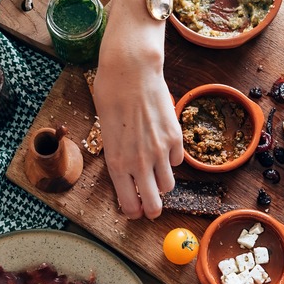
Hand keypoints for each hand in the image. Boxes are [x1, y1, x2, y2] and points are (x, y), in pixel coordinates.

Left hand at [93, 2, 183, 219]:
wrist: (131, 72)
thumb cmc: (110, 96)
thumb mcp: (106, 132)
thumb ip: (118, 157)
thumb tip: (127, 173)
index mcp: (117, 164)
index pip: (129, 204)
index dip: (133, 211)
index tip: (134, 210)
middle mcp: (140, 162)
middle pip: (154, 204)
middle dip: (152, 209)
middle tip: (151, 207)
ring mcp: (160, 150)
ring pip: (168, 185)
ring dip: (161, 183)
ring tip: (155, 173)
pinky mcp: (175, 137)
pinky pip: (177, 161)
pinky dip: (171, 159)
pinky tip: (162, 147)